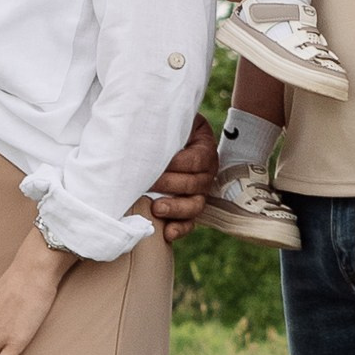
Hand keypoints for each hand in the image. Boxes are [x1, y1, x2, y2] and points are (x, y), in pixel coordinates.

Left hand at [144, 116, 216, 241]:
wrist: (164, 138)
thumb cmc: (166, 128)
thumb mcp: (172, 120)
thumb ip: (168, 123)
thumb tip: (151, 125)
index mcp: (205, 150)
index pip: (195, 161)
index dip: (175, 164)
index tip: (152, 163)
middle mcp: (206, 173)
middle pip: (194, 184)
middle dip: (169, 184)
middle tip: (147, 182)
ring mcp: (199, 193)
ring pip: (195, 205)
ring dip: (176, 209)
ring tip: (157, 209)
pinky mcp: (188, 208)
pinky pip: (190, 223)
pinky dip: (179, 229)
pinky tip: (167, 233)